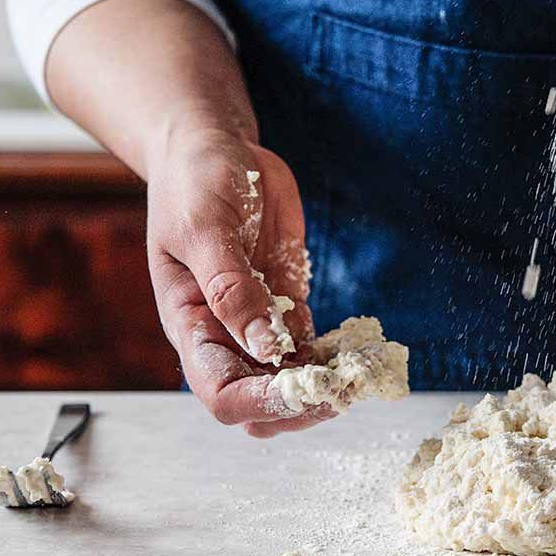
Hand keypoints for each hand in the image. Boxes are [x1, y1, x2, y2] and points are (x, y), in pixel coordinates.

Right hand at [146, 130, 333, 437]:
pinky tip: (361, 350)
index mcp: (191, 323)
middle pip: (259, 403)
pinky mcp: (286, 300)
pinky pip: (311, 347)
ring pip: (290, 381)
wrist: (215, 150)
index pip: (221, 392)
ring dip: (326, 385)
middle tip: (345, 388)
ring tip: (363, 373)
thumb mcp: (205, 229)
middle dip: (301, 406)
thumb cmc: (193, 183)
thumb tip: (266, 348)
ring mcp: (258, 320)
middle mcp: (224, 333)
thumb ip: (231, 290)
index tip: (306, 390)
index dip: (262, 403)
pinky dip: (335, 355)